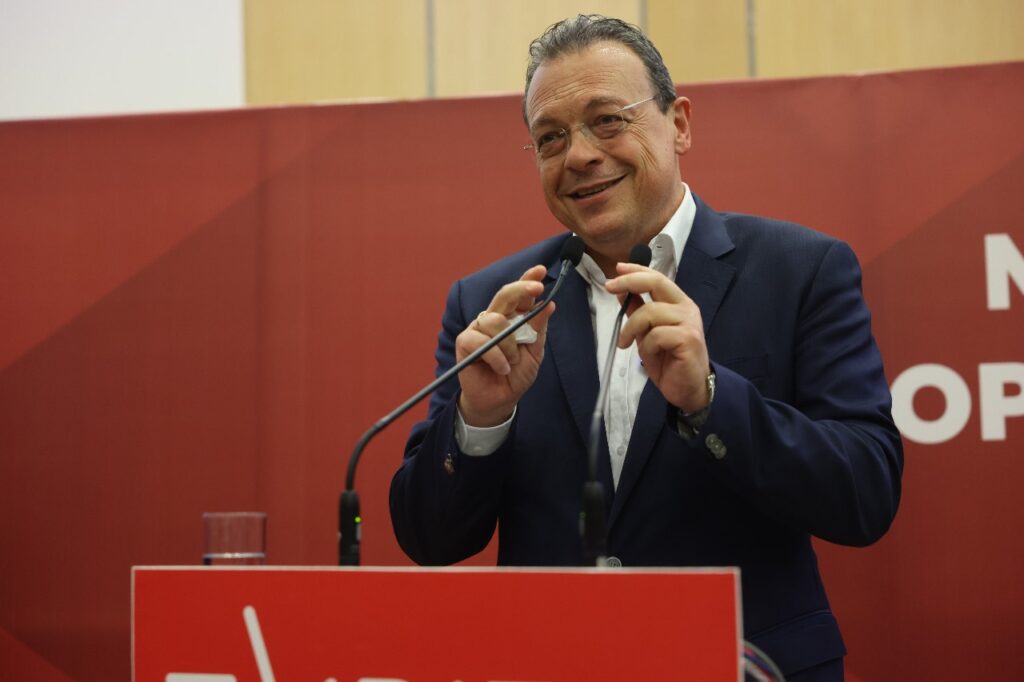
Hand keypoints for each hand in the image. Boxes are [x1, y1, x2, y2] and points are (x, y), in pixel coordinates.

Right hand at [456, 265, 555, 425]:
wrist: (500, 400)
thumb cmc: (515, 376)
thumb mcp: (534, 352)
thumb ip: (538, 329)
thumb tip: (549, 305)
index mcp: (512, 318)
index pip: (519, 295)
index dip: (527, 279)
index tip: (541, 270)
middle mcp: (494, 319)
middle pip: (504, 295)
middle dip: (521, 288)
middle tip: (536, 288)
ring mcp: (478, 329)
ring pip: (494, 320)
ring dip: (509, 344)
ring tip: (512, 363)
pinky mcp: (465, 342)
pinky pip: (481, 341)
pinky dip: (496, 357)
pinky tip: (501, 368)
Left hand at [606, 263, 710, 412]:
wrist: (689, 389)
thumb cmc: (669, 361)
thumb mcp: (647, 333)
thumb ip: (638, 311)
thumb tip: (621, 291)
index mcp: (678, 303)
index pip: (657, 278)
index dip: (636, 270)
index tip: (617, 269)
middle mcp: (686, 308)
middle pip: (656, 282)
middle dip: (629, 281)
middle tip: (609, 287)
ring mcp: (689, 322)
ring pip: (649, 312)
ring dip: (631, 329)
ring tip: (626, 344)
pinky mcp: (688, 338)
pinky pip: (655, 335)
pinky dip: (645, 347)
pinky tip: (648, 356)